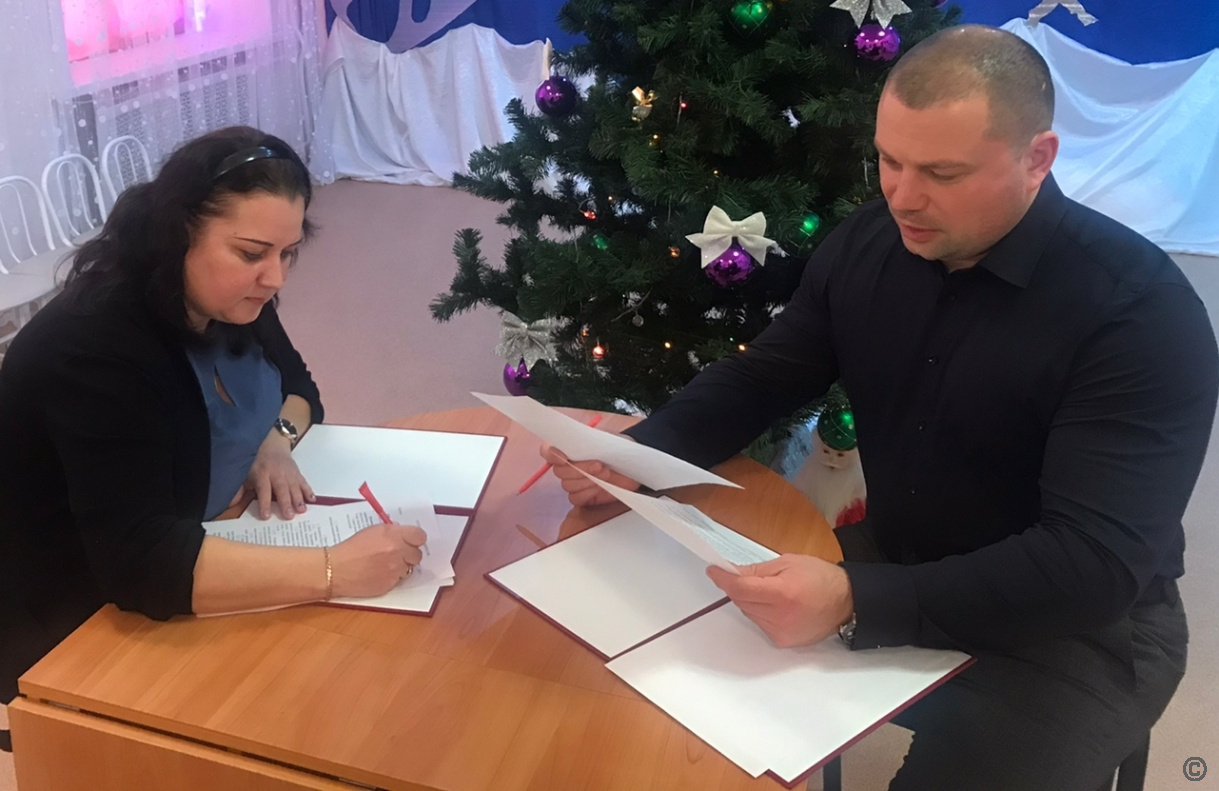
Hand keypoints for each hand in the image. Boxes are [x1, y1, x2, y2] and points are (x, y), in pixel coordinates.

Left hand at [242, 435, 314, 518]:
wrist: (271, 444)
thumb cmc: (256, 463)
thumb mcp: (245, 474)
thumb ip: (240, 489)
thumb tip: (230, 504)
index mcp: (262, 474)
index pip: (264, 490)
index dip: (265, 503)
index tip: (266, 516)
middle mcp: (276, 473)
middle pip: (281, 489)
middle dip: (286, 503)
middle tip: (289, 516)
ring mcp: (288, 472)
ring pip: (294, 486)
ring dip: (299, 499)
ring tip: (302, 510)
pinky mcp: (297, 472)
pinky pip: (303, 482)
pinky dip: (308, 491)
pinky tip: (312, 500)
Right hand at [329, 523, 426, 597]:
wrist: (336, 570)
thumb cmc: (350, 548)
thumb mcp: (372, 531)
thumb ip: (391, 531)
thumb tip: (402, 533)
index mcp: (394, 535)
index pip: (420, 536)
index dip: (416, 539)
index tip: (411, 540)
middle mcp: (398, 552)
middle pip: (417, 554)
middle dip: (409, 554)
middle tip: (398, 554)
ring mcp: (395, 570)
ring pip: (409, 568)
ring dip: (401, 566)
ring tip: (385, 564)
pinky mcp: (390, 584)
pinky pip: (398, 580)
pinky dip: (392, 577)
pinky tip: (378, 574)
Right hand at [539, 442, 641, 505]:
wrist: (637, 463)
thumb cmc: (619, 447)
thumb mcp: (604, 438)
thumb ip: (585, 440)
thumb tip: (571, 441)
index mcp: (568, 448)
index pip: (548, 451)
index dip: (551, 455)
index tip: (563, 457)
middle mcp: (568, 466)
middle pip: (559, 472)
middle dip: (580, 469)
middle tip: (599, 465)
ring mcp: (575, 482)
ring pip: (568, 486)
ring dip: (587, 481)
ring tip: (605, 473)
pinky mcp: (584, 497)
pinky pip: (575, 499)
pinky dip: (587, 493)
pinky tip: (601, 486)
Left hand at [707, 555, 853, 647]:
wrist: (846, 602)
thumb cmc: (819, 577)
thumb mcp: (788, 562)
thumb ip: (757, 570)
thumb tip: (731, 572)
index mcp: (782, 593)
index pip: (740, 588)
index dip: (723, 579)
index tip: (714, 571)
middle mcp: (780, 617)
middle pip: (742, 602)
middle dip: (740, 588)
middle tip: (752, 578)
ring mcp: (781, 632)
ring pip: (749, 613)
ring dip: (751, 601)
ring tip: (773, 592)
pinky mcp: (783, 642)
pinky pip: (760, 624)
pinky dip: (761, 613)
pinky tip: (779, 607)